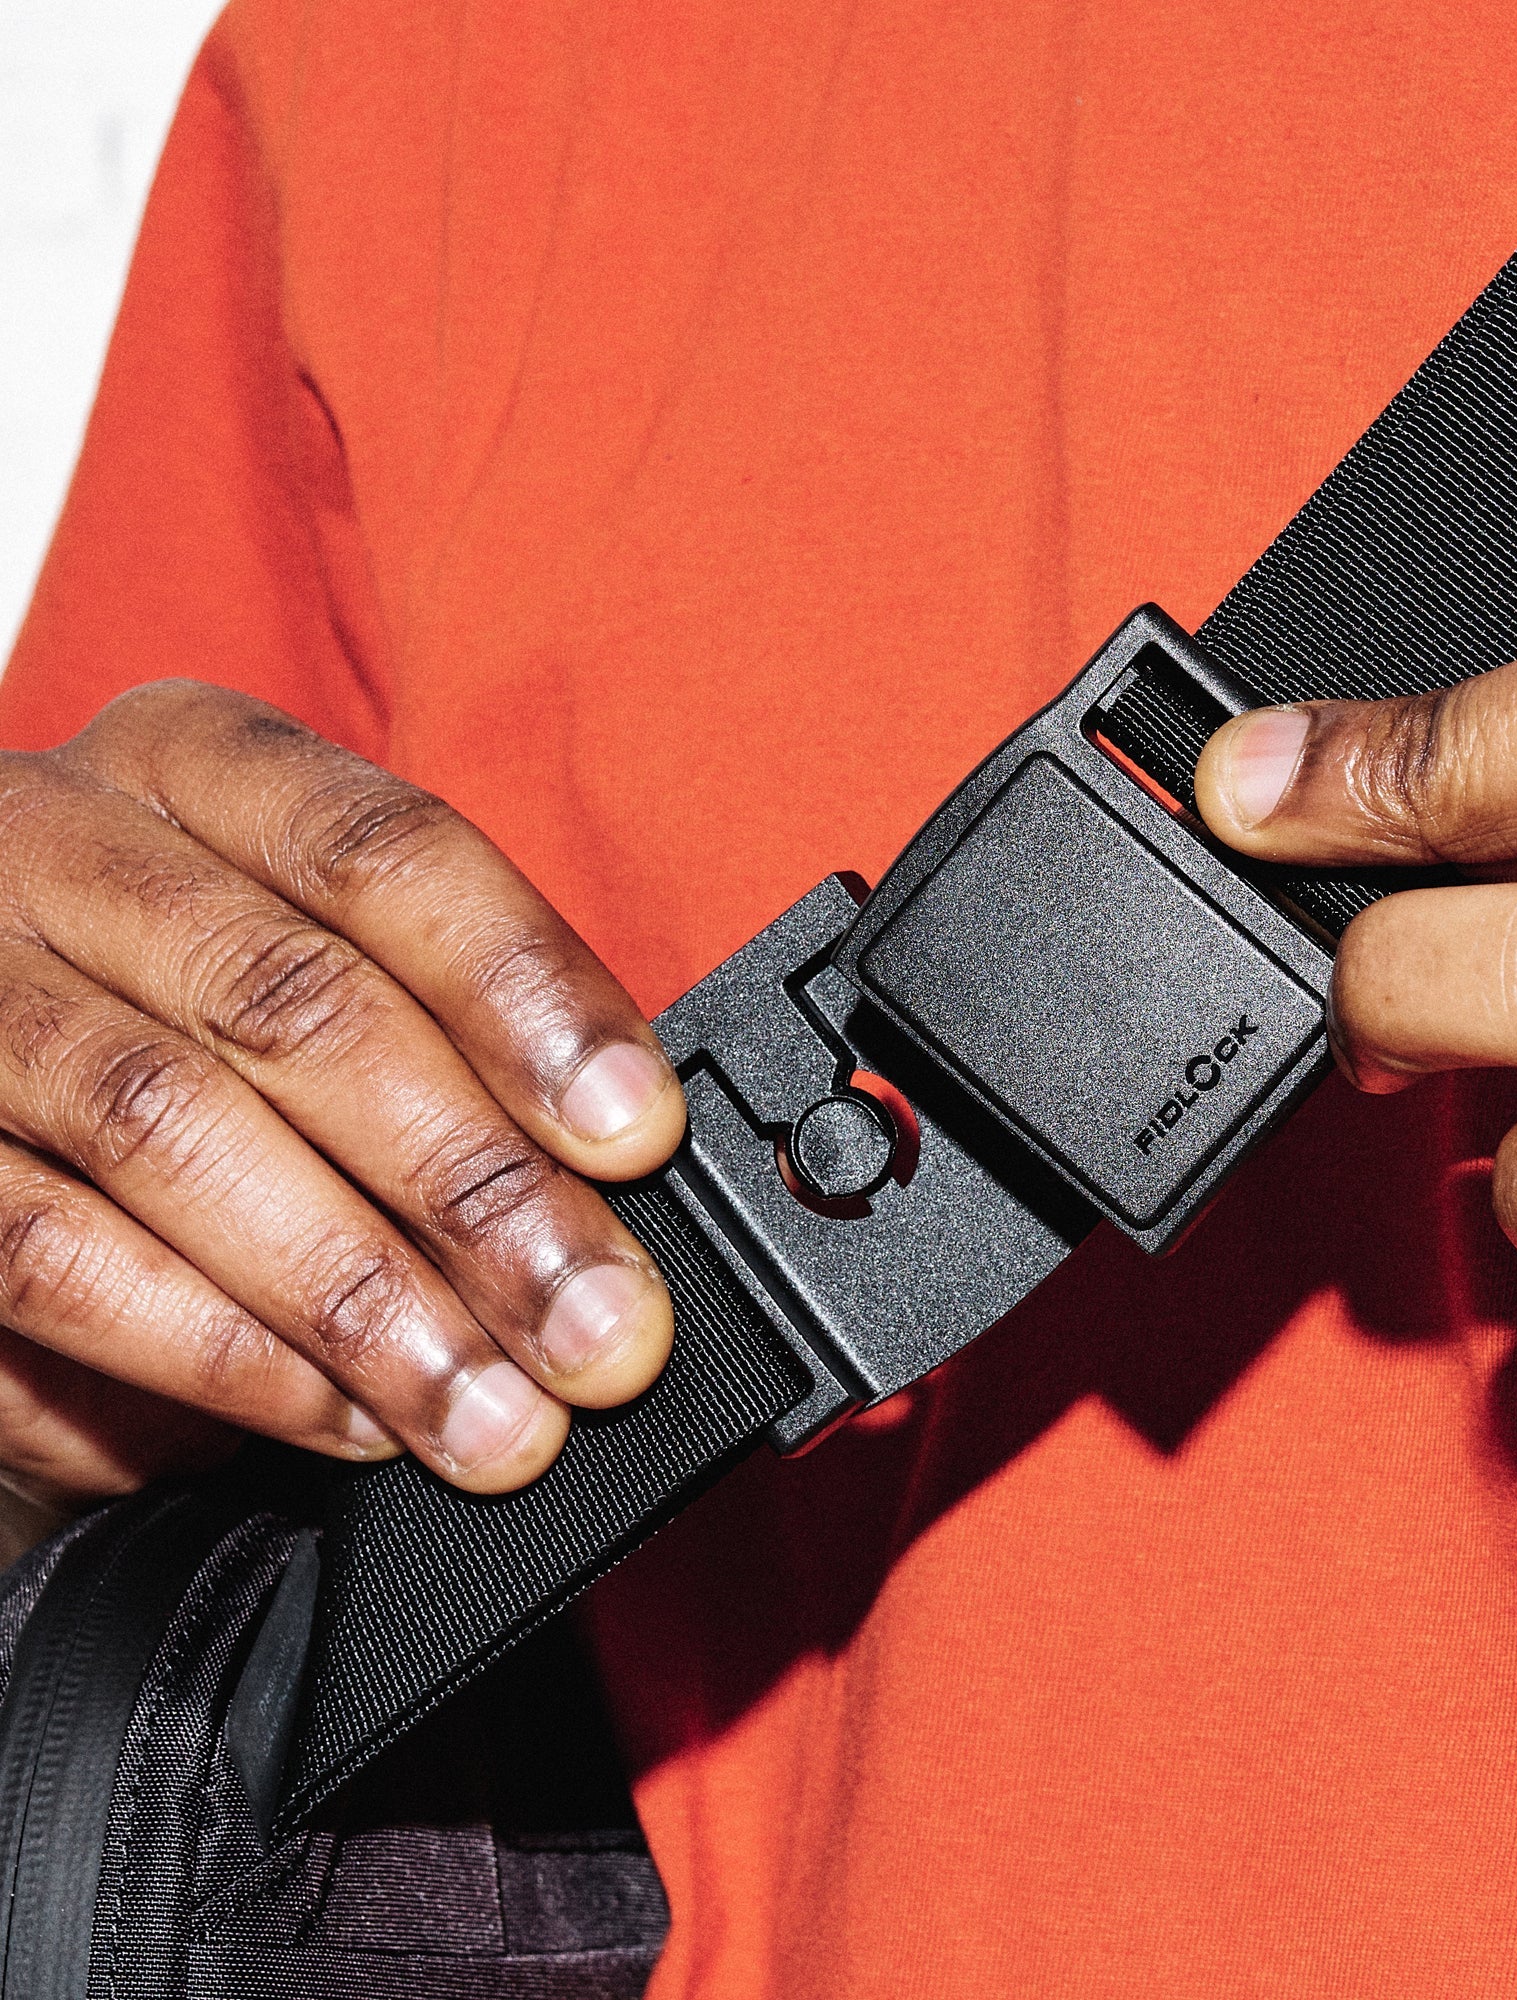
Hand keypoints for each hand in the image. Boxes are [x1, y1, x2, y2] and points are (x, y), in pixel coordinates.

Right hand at [0, 681, 684, 1514]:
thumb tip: (619, 1155)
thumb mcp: (318, 966)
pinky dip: (217, 1352)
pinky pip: (51, 1253)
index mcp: (195, 765)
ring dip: (361, 1295)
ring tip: (488, 1409)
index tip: (634, 1131)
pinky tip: (337, 1416)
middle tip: (594, 1323)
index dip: (525, 994)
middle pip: (291, 999)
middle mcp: (53, 842)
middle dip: (473, 1184)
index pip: (384, 851)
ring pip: (171, 1129)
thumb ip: (450, 1031)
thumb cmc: (194, 1027)